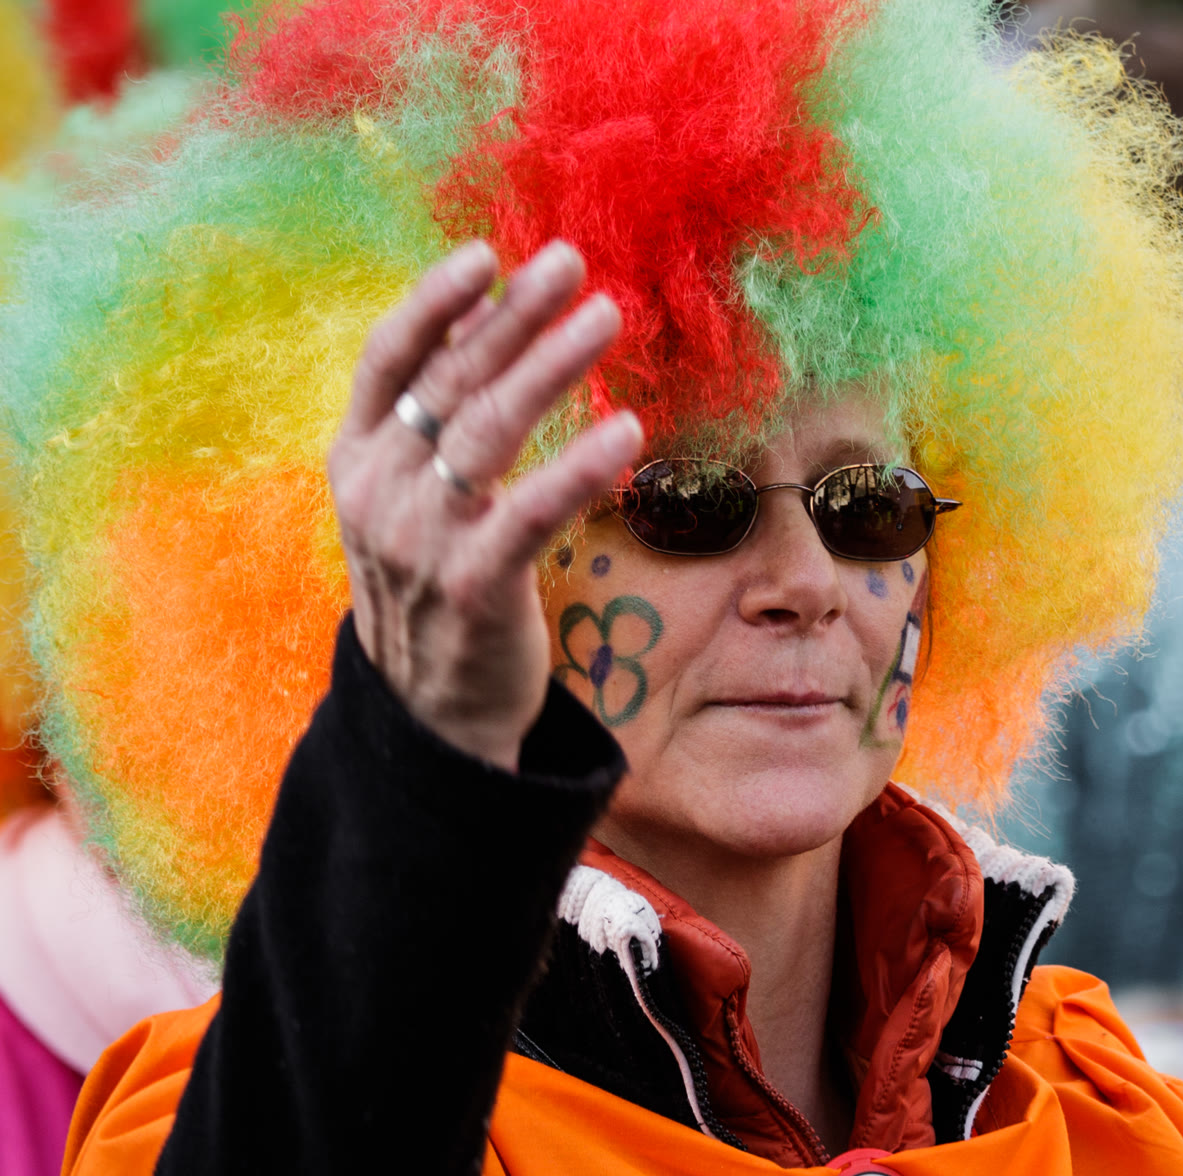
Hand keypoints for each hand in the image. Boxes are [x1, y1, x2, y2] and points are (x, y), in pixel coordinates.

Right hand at [326, 239, 644, 768]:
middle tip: (573, 263)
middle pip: (451, 381)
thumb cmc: (437, 596)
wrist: (434, 718)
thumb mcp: (416, 508)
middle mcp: (381, 494)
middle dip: (514, 315)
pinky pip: (531, 511)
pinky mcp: (475, 587)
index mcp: (359, 463)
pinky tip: (628, 430)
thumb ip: (439, 433)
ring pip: (488, 430)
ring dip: (551, 364)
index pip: (391, 361)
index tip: (489, 255)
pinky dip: (579, 465)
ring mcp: (422, 541)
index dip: (437, 303)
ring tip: (606, 317)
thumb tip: (487, 341)